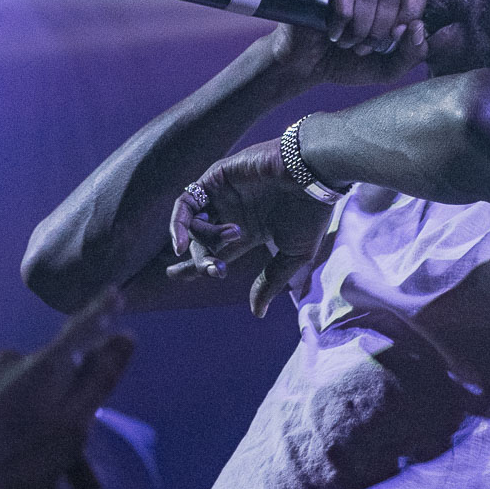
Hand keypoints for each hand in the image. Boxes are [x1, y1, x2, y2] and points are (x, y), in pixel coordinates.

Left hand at [0, 288, 133, 488]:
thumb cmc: (19, 460)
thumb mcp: (73, 425)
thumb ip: (100, 378)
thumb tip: (126, 335)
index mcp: (45, 366)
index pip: (82, 331)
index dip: (101, 314)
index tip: (115, 293)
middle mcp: (10, 360)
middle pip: (48, 389)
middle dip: (65, 431)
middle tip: (77, 486)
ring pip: (15, 408)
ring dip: (30, 445)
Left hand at [168, 140, 333, 316]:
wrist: (313, 175)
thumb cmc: (311, 213)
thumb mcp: (294, 256)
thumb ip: (271, 281)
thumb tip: (257, 313)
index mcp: (249, 231)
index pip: (214, 251)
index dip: (195, 265)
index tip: (175, 276)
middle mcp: (232, 213)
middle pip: (200, 243)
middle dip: (202, 263)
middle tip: (217, 270)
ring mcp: (222, 195)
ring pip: (192, 225)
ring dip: (204, 240)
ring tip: (233, 236)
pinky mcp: (214, 179)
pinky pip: (185, 204)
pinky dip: (179, 224)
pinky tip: (182, 243)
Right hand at [269, 0, 427, 86]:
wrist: (305, 67)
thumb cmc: (345, 62)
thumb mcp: (389, 67)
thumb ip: (413, 54)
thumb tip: (417, 27)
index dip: (407, 17)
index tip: (390, 40)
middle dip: (378, 30)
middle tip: (361, 45)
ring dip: (357, 28)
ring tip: (345, 39)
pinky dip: (341, 17)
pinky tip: (331, 29)